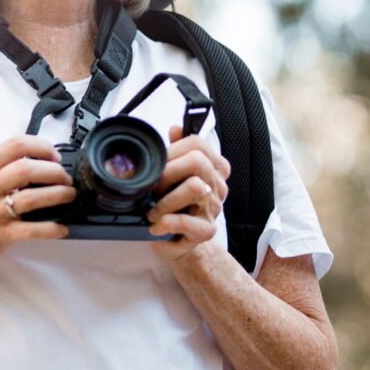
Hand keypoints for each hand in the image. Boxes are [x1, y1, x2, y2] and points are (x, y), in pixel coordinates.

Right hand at [0, 135, 75, 286]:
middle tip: (65, 177)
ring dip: (58, 195)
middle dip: (54, 171)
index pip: (15, 144)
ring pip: (32, 197)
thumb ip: (2, 168)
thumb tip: (39, 161)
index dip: (41, 146)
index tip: (54, 155)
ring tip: (70, 195)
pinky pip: (32, 229)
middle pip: (27, 168)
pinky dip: (51, 228)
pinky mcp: (1, 234)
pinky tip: (61, 228)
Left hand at [148, 125, 229, 262]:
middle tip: (152, 187)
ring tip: (152, 211)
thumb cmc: (174, 204)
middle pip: (198, 162)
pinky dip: (167, 222)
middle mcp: (217, 184)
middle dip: (168, 172)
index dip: (173, 150)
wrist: (177, 240)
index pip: (198, 144)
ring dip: (165, 200)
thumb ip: (176, 149)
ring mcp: (214, 207)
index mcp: (212, 166)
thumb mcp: (172, 174)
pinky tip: (157, 225)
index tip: (158, 163)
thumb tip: (176, 128)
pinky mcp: (207, 230)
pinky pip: (188, 221)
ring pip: (195, 188)